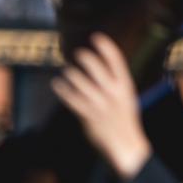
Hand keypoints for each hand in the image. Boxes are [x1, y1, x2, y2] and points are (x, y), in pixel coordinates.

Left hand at [50, 33, 152, 179]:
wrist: (125, 144)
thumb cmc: (123, 119)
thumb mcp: (126, 97)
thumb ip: (115, 83)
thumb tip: (99, 66)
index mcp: (124, 86)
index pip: (116, 61)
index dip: (106, 47)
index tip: (96, 37)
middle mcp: (112, 93)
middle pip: (96, 68)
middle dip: (86, 58)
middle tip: (78, 54)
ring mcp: (100, 105)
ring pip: (81, 83)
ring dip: (71, 74)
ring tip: (66, 70)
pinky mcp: (88, 116)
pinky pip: (72, 99)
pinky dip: (63, 90)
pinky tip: (56, 83)